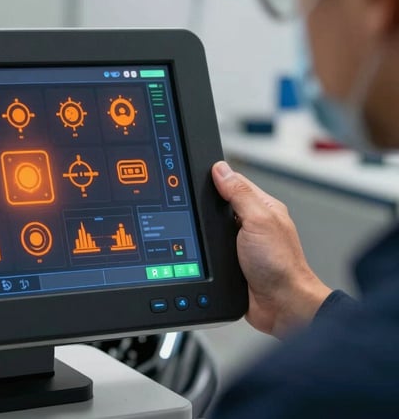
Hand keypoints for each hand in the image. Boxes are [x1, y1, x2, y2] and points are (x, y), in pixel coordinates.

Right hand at [212, 161, 332, 338]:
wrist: (281, 305)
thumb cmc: (280, 265)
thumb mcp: (259, 221)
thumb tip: (221, 170)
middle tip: (193, 206)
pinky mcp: (231, 262)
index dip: (215, 179)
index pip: (233, 183)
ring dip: (205, 231)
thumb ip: (240, 194)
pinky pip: (211, 249)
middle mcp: (252, 224)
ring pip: (212, 228)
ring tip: (196, 228)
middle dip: (206, 207)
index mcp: (262, 207)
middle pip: (219, 205)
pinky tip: (200, 250)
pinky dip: (205, 250)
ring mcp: (240, 243)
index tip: (196, 177)